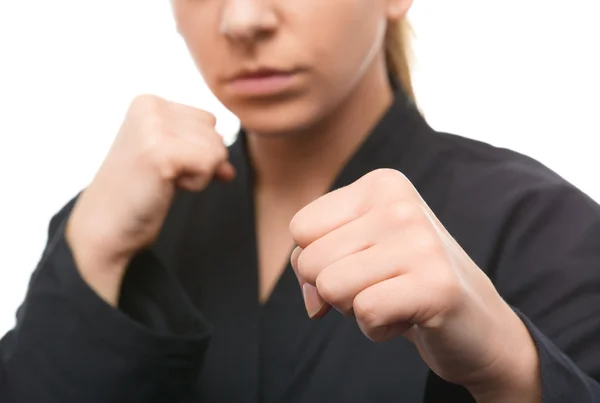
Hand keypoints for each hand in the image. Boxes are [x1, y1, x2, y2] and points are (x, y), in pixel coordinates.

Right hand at [66, 94, 234, 305]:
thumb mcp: (173, 158)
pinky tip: (166, 187)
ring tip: (161, 181)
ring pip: (217, 150)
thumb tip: (229, 170)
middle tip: (160, 176)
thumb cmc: (138, 193)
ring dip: (197, 175)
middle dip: (198, 163)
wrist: (104, 227)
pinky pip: (210, 166)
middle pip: (216, 135)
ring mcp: (154, 128)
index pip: (209, 121)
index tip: (163, 163)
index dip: (196, 150)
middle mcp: (150, 107)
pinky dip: (195, 184)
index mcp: (149, 102)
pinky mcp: (161, 154)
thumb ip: (203, 150)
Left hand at [289, 169, 540, 399]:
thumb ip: (314, 260)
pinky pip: (364, 313)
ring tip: (393, 297)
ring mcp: (421, 242)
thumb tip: (313, 300)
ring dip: (354, 308)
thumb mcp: (354, 250)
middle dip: (334, 288)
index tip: (357, 264)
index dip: (316, 260)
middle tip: (379, 285)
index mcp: (380, 184)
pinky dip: (377, 328)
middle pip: (310, 260)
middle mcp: (400, 204)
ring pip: (330, 287)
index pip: (300, 228)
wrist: (474, 321)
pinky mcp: (436, 285)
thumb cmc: (402, 281)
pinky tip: (408, 317)